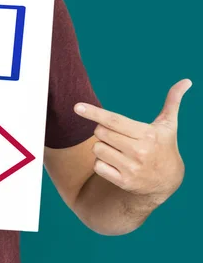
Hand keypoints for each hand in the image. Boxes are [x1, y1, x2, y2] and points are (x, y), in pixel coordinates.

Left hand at [74, 79, 190, 201]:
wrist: (169, 181)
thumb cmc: (164, 146)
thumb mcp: (168, 125)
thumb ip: (173, 102)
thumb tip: (186, 80)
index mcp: (147, 134)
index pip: (113, 120)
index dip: (94, 113)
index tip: (77, 107)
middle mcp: (139, 151)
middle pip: (100, 132)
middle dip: (103, 131)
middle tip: (118, 136)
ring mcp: (131, 168)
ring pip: (97, 149)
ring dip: (102, 147)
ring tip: (119, 151)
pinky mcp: (124, 182)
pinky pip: (97, 166)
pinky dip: (101, 164)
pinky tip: (116, 164)